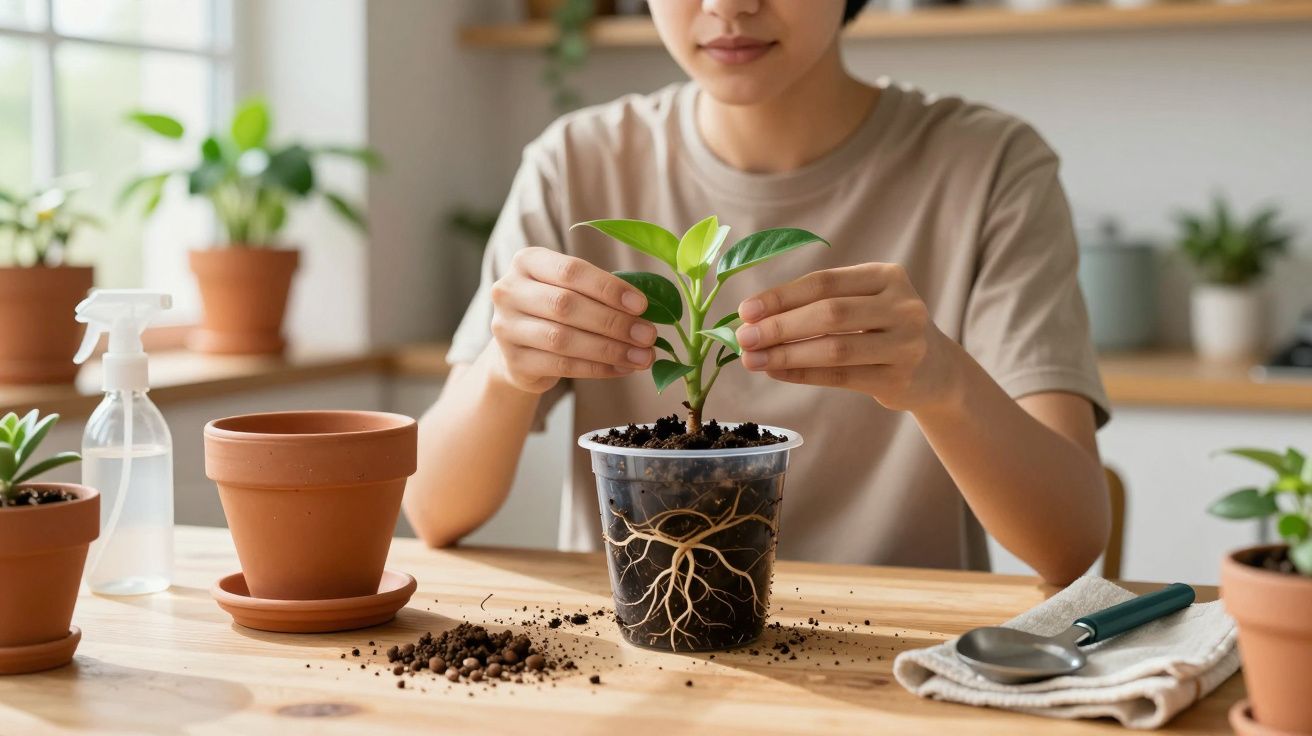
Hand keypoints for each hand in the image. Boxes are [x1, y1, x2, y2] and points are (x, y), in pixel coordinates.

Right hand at [488, 247, 657, 393]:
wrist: (518, 349)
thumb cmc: (556, 311)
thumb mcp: (573, 290)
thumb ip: (602, 293)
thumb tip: (647, 311)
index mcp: (527, 262)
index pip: (571, 271)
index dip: (608, 288)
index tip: (642, 305)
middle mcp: (509, 291)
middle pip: (566, 305)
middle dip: (614, 322)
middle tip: (648, 335)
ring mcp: (505, 327)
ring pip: (563, 339)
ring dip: (610, 349)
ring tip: (642, 357)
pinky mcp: (513, 361)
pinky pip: (562, 365)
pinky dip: (597, 368)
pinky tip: (622, 368)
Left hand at [733, 263, 960, 412]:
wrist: (936, 369)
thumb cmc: (883, 329)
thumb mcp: (864, 302)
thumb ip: (819, 304)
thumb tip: (754, 319)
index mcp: (887, 275)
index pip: (825, 282)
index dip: (782, 296)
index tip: (746, 310)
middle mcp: (902, 306)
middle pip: (829, 313)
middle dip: (780, 326)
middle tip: (743, 337)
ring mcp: (905, 343)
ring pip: (835, 348)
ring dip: (787, 354)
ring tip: (752, 359)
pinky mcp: (900, 378)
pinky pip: (842, 376)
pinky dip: (804, 374)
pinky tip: (777, 371)